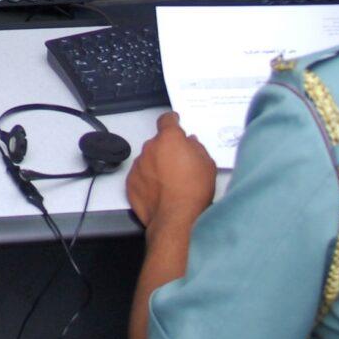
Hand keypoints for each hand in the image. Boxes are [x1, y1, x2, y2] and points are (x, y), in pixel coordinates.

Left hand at [126, 113, 216, 233]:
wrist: (176, 219)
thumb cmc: (193, 192)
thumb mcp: (207, 165)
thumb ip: (197, 148)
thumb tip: (190, 143)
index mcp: (170, 139)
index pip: (167, 120)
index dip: (171, 120)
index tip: (174, 121)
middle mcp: (150, 148)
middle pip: (158, 143)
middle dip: (167, 150)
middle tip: (179, 165)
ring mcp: (138, 165)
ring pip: (148, 159)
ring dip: (156, 166)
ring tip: (170, 183)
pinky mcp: (130, 182)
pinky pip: (140, 175)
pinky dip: (148, 180)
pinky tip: (160, 191)